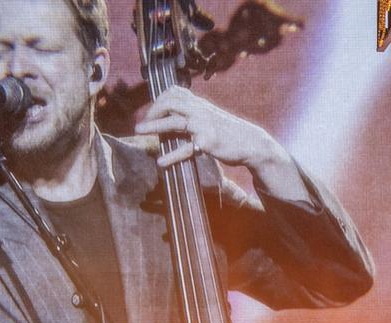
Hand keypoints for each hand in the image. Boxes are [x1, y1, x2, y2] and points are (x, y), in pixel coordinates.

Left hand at [135, 86, 288, 170]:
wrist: (250, 143)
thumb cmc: (228, 132)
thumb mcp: (210, 117)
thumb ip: (193, 114)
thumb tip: (171, 119)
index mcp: (199, 104)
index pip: (174, 92)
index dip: (158, 100)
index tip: (151, 112)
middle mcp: (200, 111)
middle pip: (170, 102)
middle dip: (153, 110)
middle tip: (143, 123)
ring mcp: (203, 126)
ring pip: (174, 122)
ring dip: (153, 126)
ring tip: (139, 130)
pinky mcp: (207, 142)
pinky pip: (185, 149)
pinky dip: (171, 155)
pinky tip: (161, 162)